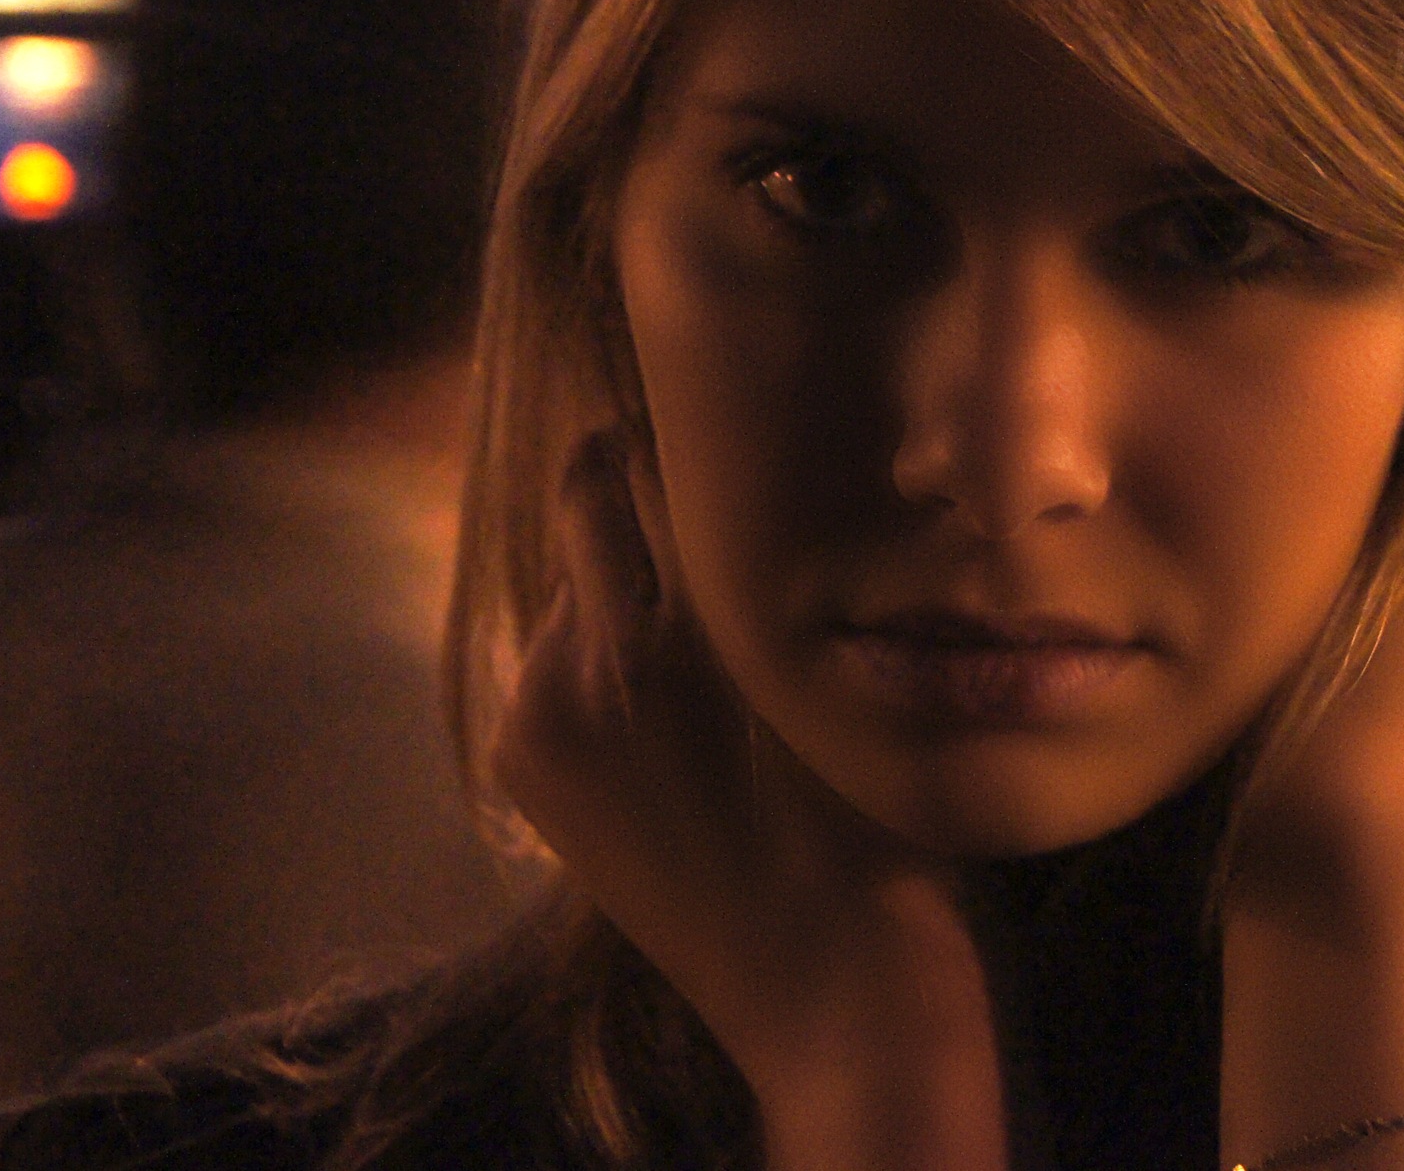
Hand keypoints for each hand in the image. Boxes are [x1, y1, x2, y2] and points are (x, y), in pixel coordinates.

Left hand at [491, 432, 1006, 1170]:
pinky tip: (663, 692)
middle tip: (711, 497)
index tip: (731, 415)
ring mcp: (544, 711)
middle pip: (587, 497)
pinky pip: (551, 654)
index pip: (648, 455)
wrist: (828, 988)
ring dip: (618, 575)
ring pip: (568, 579)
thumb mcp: (840, 660)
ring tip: (697, 614)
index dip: (689, 428)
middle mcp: (592, 653)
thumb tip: (737, 460)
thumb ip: (770, 561)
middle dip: (641, 487)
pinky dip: (595, 648)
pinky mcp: (526, 763)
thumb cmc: (877, 819)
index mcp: (689, 618)